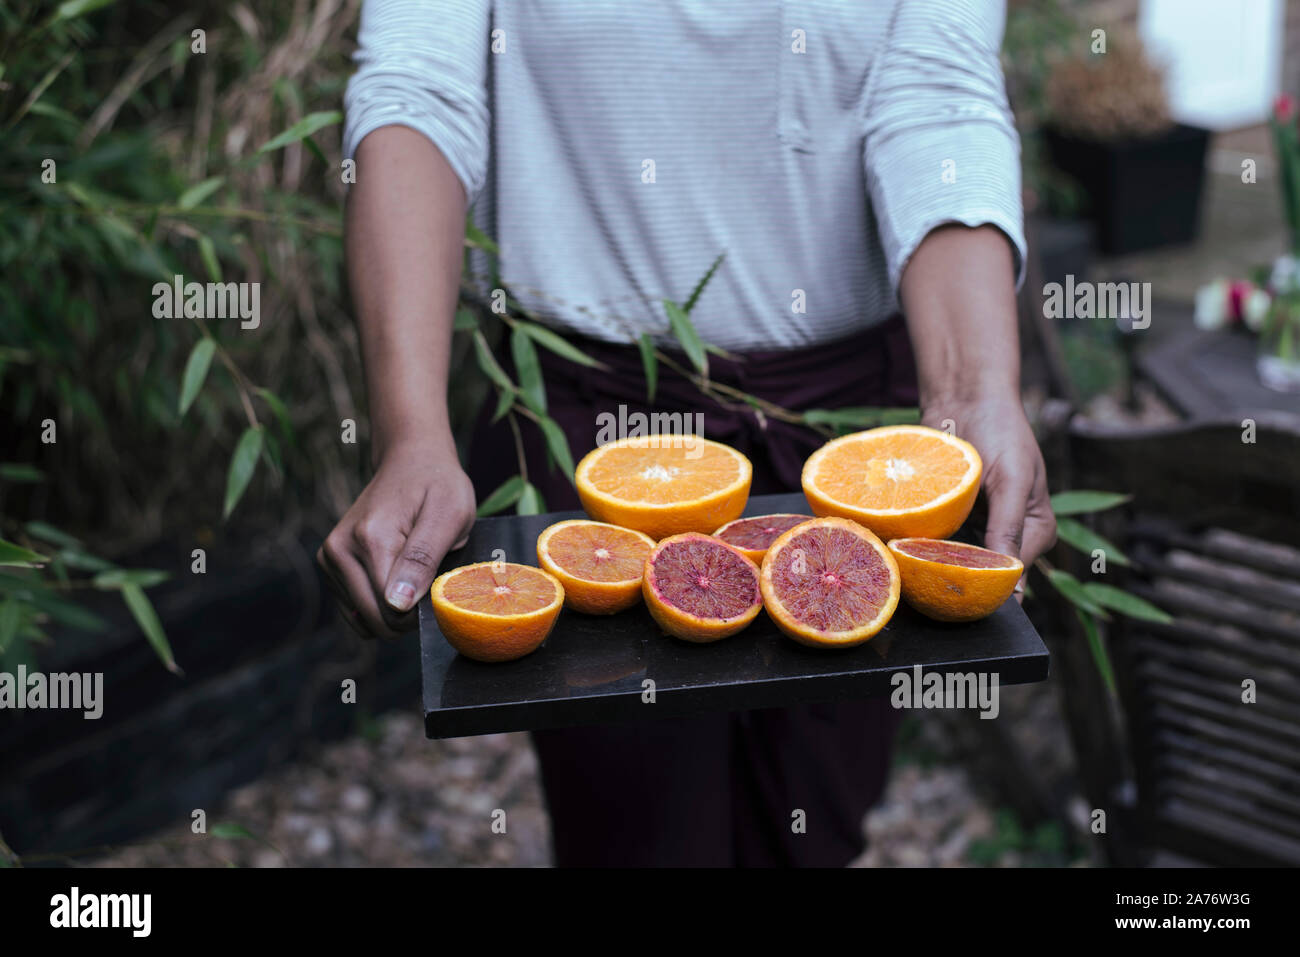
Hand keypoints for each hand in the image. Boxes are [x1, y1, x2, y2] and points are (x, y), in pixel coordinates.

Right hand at [317, 441, 475, 638]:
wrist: (411, 460)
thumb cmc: (438, 485)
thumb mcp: (449, 515)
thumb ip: (423, 559)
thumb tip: (397, 605)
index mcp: (370, 539)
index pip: (391, 610)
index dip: (422, 609)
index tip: (440, 584)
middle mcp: (339, 550)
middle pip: (374, 619)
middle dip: (407, 613)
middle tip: (430, 580)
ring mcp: (329, 558)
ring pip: (363, 619)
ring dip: (393, 609)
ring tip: (412, 573)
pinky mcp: (328, 564)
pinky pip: (355, 611)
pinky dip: (377, 605)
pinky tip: (395, 579)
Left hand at [921, 395, 1055, 580]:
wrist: (965, 398)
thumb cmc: (1000, 431)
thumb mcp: (1013, 480)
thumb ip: (1009, 527)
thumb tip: (1013, 581)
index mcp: (1037, 532)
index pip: (1013, 575)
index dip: (986, 587)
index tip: (954, 595)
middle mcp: (1008, 535)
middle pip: (983, 573)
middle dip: (956, 577)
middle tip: (925, 581)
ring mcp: (977, 528)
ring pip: (956, 560)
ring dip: (934, 561)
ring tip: (910, 565)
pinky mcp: (951, 517)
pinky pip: (937, 540)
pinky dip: (923, 542)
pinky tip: (902, 546)